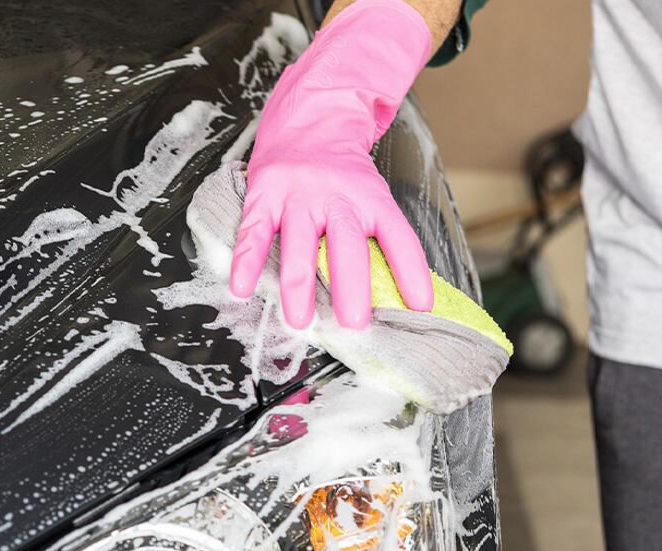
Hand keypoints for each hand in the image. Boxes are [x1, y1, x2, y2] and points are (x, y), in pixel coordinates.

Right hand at [229, 0, 434, 329]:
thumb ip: (379, 238)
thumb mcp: (371, 194)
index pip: (398, 237)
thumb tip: (402, 296)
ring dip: (299, 287)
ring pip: (300, 246)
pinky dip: (246, 262)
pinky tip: (241, 288)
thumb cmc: (343, 171)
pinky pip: (254, 233)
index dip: (412, 272)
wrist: (311, 115)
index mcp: (371, 197)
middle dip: (351, 287)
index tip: (420, 305)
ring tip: (301, 321)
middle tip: (354, 323)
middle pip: (347, 247)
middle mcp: (337, 196)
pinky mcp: (265, 194)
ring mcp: (298, 195)